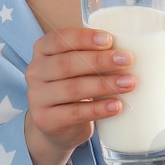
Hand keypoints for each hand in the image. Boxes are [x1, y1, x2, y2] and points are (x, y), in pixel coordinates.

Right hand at [23, 27, 133, 164]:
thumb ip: (91, 55)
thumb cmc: (72, 87)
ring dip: (104, 84)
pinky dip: (99, 109)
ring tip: (129, 83)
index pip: (59, 39)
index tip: (110, 39)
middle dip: (100, 61)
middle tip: (127, 59)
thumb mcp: (74, 68)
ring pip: (73, 88)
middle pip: (67, 64)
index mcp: (42, 51)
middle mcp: (35, 72)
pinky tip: (117, 106)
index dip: (84, 38)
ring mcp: (37, 98)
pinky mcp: (46, 120)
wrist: (54, 126)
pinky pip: (75, 113)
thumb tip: (129, 47)